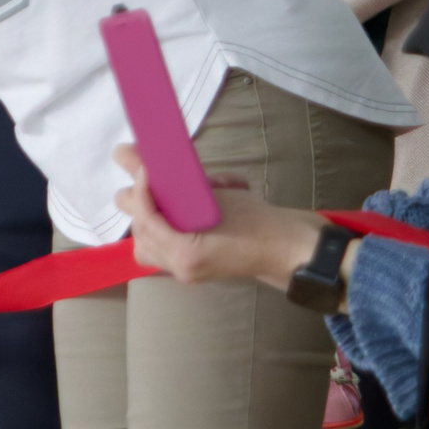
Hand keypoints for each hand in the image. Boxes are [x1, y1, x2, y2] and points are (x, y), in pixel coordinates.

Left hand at [114, 143, 320, 289]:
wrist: (287, 248)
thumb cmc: (260, 221)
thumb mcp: (222, 195)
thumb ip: (184, 180)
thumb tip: (149, 156)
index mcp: (187, 253)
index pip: (147, 220)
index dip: (142, 189)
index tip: (146, 165)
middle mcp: (180, 268)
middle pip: (140, 236)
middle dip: (140, 203)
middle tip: (152, 177)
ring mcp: (185, 272)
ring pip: (146, 247)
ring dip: (149, 218)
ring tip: (165, 196)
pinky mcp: (192, 267)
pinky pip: (163, 249)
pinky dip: (163, 227)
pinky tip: (178, 209)